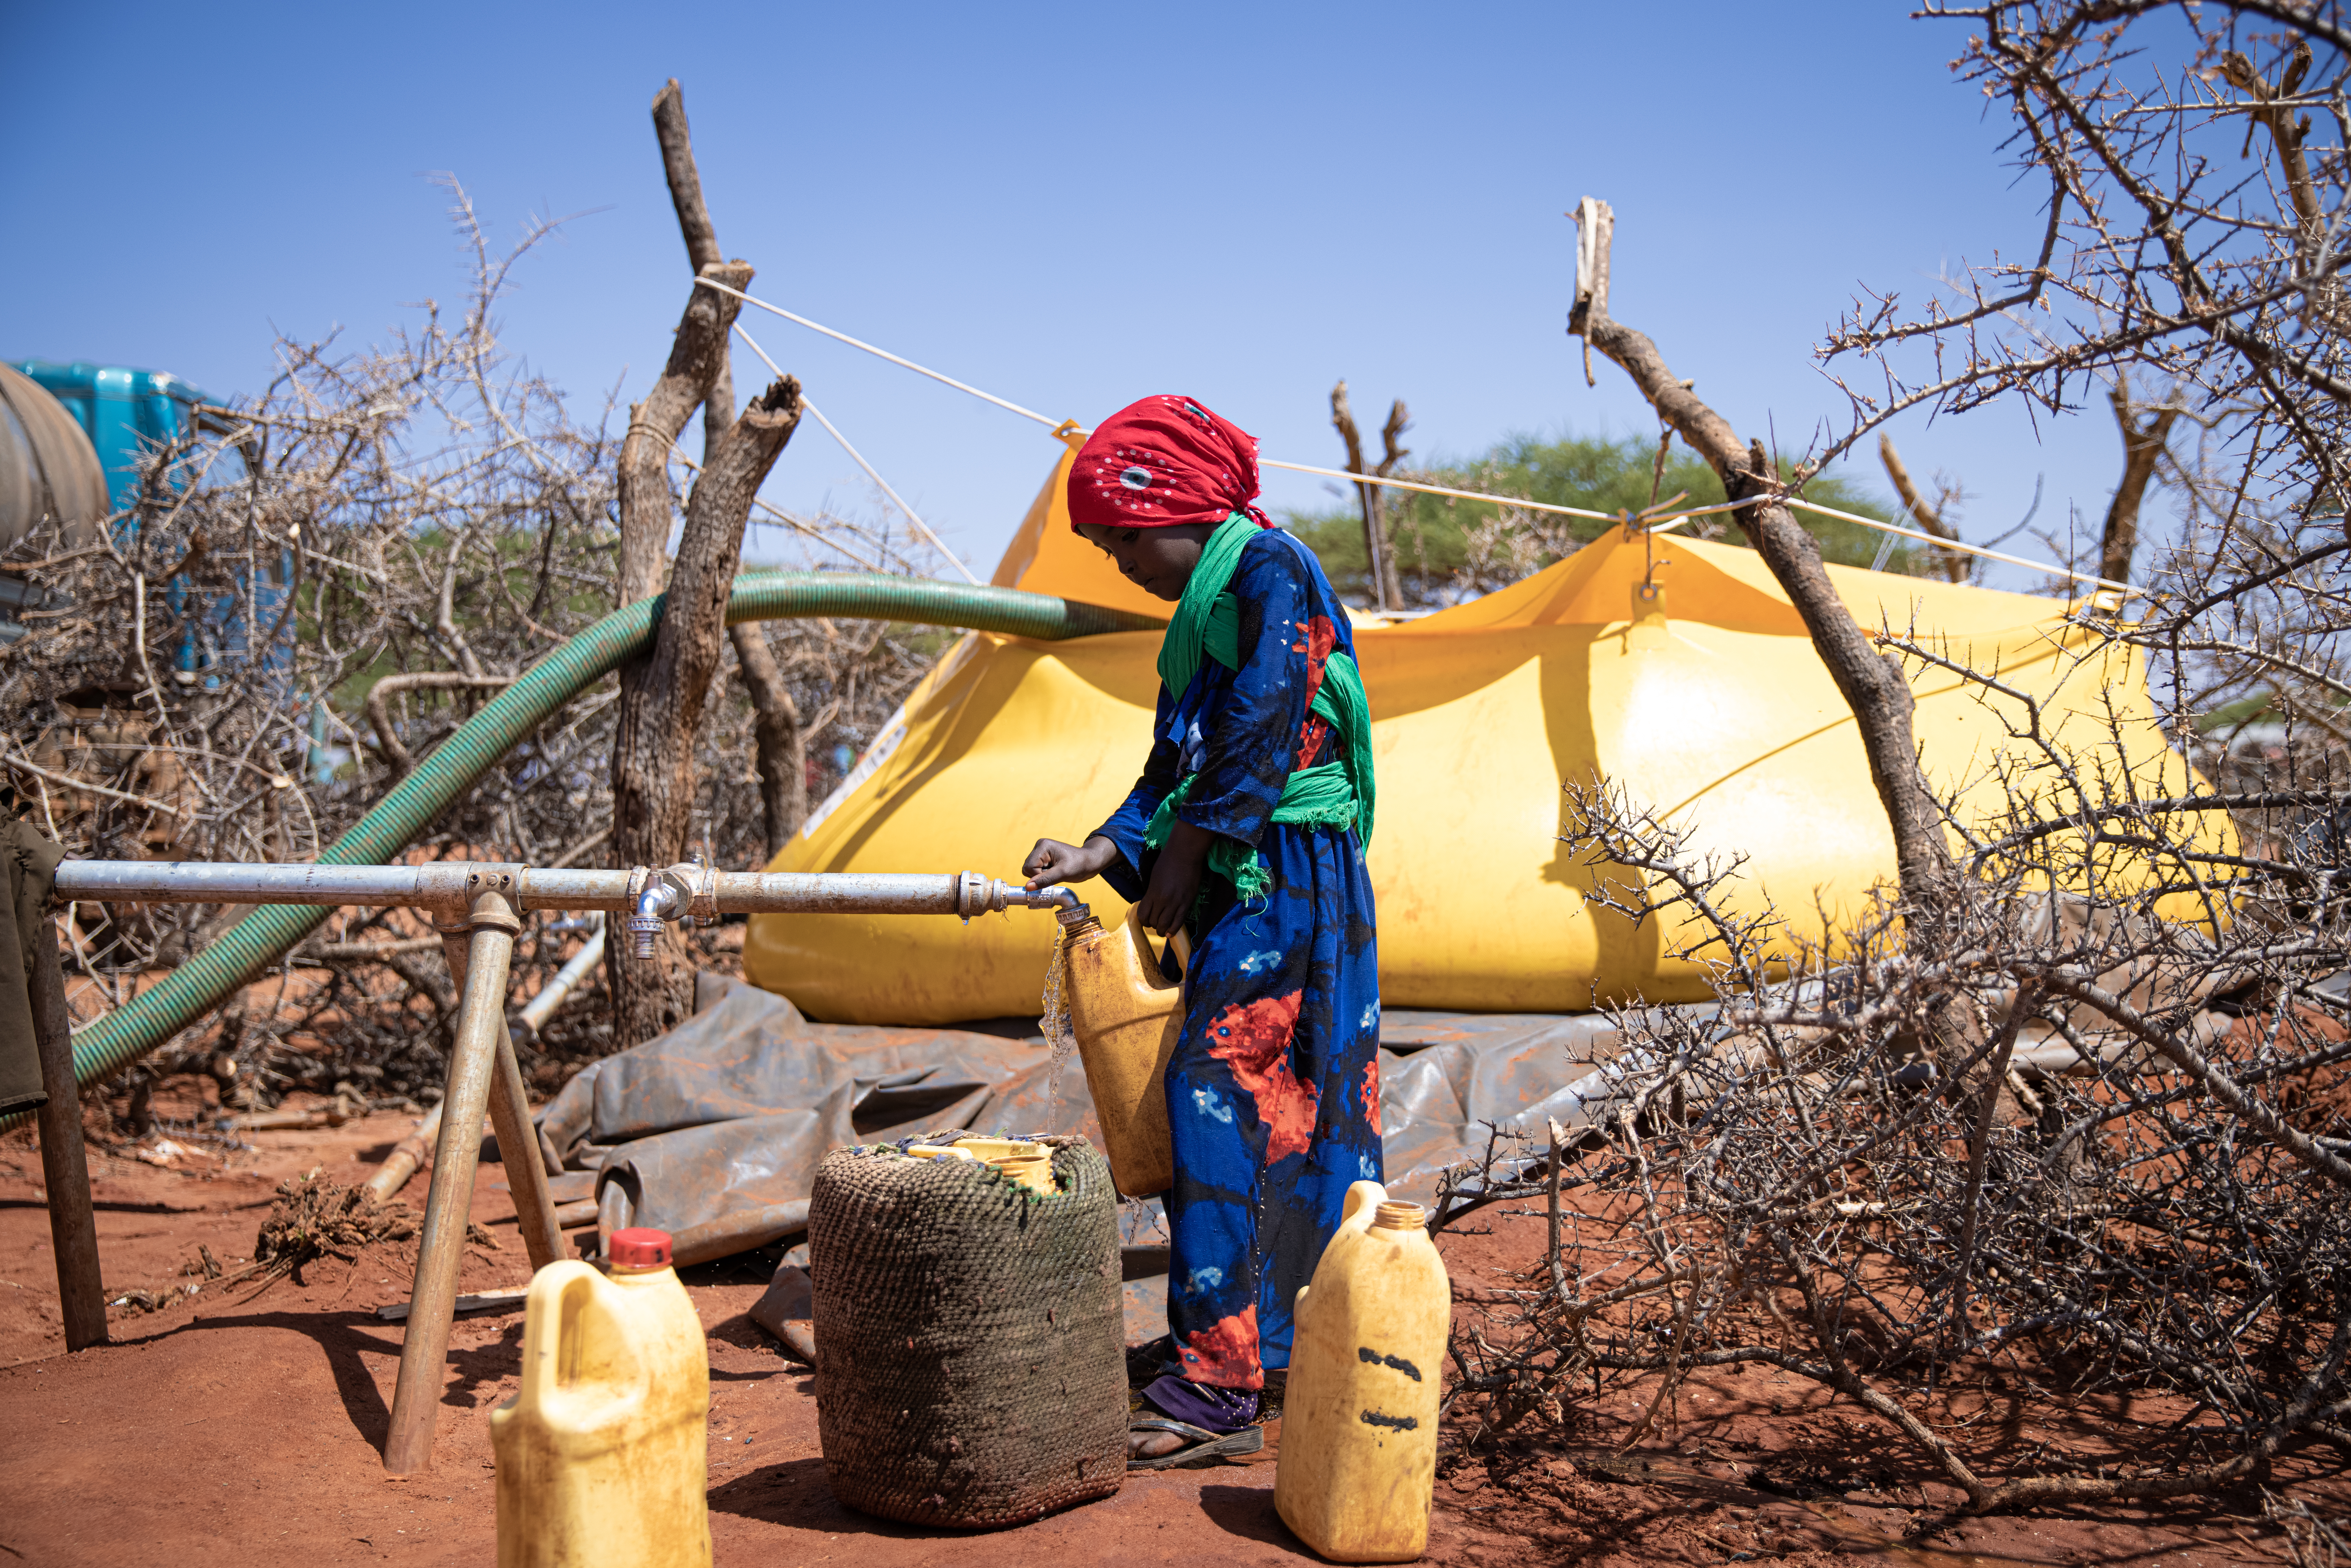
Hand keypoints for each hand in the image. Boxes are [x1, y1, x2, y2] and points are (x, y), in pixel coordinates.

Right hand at [1024, 835, 1118, 889]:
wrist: (1090, 863)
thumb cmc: (1080, 864)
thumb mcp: (1063, 873)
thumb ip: (1044, 880)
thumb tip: (1028, 887)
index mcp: (1043, 845)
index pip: (1029, 867)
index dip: (1039, 876)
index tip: (1054, 876)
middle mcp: (1039, 847)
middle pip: (1027, 869)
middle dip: (1040, 876)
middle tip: (1056, 874)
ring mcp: (1041, 853)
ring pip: (1030, 872)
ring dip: (1042, 877)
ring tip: (1057, 873)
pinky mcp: (1044, 859)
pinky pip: (1036, 873)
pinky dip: (1044, 877)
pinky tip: (1055, 873)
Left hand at [1136, 821, 1212, 936]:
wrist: (1185, 854)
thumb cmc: (1168, 861)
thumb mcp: (1154, 878)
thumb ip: (1152, 892)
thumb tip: (1152, 903)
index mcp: (1152, 892)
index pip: (1143, 915)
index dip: (1143, 920)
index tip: (1146, 920)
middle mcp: (1162, 900)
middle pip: (1153, 921)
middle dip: (1153, 925)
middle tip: (1156, 923)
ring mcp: (1176, 902)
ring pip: (1165, 925)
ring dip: (1162, 929)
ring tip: (1163, 930)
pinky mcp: (1187, 903)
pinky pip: (1179, 922)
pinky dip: (1173, 930)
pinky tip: (1170, 933)